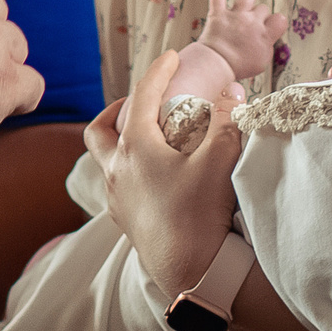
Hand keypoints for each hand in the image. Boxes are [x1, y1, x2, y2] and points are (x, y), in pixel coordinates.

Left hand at [84, 50, 241, 298]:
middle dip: (117, 109)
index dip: (158, 72)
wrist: (192, 273)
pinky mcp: (125, 221)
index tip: (172, 57)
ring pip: (105, 159)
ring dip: (120, 141)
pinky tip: (154, 175)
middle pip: (99, 130)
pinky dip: (129, 169)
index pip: (141, 97)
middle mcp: (116, 171)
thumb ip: (226, 121)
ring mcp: (117, 199)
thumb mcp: (219, 160)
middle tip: (141, 102)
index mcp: (134, 149)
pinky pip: (116, 184)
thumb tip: (232, 93)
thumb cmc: (200, 215)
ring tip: (148, 137)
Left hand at [199, 0, 286, 81]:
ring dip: (247, 1)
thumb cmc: (239, 66)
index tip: (269, 30)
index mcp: (265, 34)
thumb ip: (267, 47)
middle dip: (259, 16)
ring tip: (243, 9)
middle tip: (250, 29)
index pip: (280, 19)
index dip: (275, 23)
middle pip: (262, 8)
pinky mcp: (218, 13)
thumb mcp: (262, 62)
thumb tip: (267, 39)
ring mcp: (235, 15)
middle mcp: (252, 21)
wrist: (218, 64)